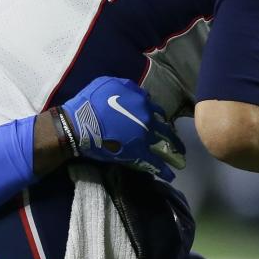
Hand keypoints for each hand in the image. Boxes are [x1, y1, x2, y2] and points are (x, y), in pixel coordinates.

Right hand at [60, 76, 185, 180]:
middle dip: (171, 133)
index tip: (160, 122)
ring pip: (164, 142)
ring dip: (174, 149)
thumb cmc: (89, 102)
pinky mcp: (138, 151)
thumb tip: (136, 91)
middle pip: (164, 125)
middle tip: (176, 141)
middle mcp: (146, 116)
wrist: (78, 124)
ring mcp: (144, 134)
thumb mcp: (107, 83)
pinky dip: (163, 169)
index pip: (154, 108)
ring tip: (180, 156)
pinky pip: (154, 161)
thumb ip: (126, 87)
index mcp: (140, 100)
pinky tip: (170, 175)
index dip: (157, 116)